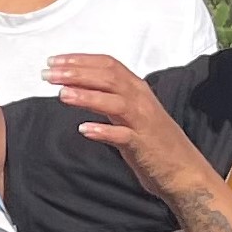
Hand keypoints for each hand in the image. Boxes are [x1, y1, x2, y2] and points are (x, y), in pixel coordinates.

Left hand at [46, 53, 208, 199]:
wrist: (183, 170)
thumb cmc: (152, 141)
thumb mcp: (128, 113)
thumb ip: (106, 98)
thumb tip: (75, 86)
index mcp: (137, 89)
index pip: (108, 65)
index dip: (80, 60)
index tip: (53, 61)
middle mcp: (141, 100)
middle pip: (108, 78)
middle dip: (76, 73)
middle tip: (47, 74)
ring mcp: (143, 122)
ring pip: (115, 102)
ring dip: (87, 96)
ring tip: (62, 94)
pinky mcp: (142, 145)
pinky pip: (123, 135)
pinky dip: (104, 131)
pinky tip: (84, 129)